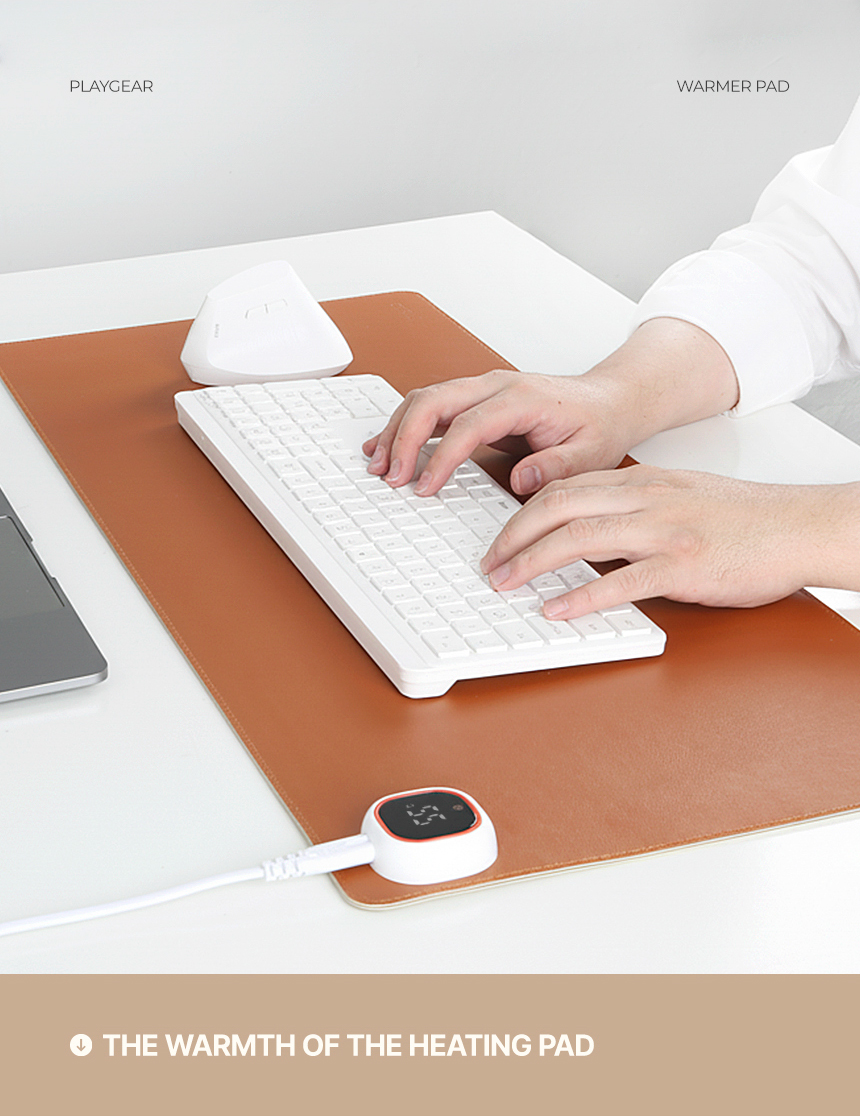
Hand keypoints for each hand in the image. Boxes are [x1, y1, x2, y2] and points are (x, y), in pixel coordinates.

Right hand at [362, 319, 739, 496]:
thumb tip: (522, 478)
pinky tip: (388, 447)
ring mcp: (482, 390)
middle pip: (433, 401)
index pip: (468, 425)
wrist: (610, 400)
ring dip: (397, 431)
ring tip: (379, 465)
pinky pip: (432, 407)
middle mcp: (496, 386)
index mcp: (521, 398)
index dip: (440, 457)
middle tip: (390, 477)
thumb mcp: (591, 453)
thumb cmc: (600, 425)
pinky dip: (406, 426)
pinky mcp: (476, 401)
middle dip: (404, 439)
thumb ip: (557, 467)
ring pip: (425, 400)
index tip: (425, 487)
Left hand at [480, 465, 859, 617]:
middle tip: (489, 564)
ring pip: (578, 538)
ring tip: (505, 584)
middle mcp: (643, 500)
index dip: (521, 513)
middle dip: (512, 536)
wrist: (795, 527)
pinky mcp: (681, 566)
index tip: (500, 536)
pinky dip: (580, 596)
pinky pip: (619, 582)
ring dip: (531, 563)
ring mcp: (661, 531)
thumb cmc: (740, 518)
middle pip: (557, 507)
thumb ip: (632, 504)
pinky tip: (555, 609)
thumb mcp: (677, 495)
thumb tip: (587, 525)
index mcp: (639, 482)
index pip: (563, 488)